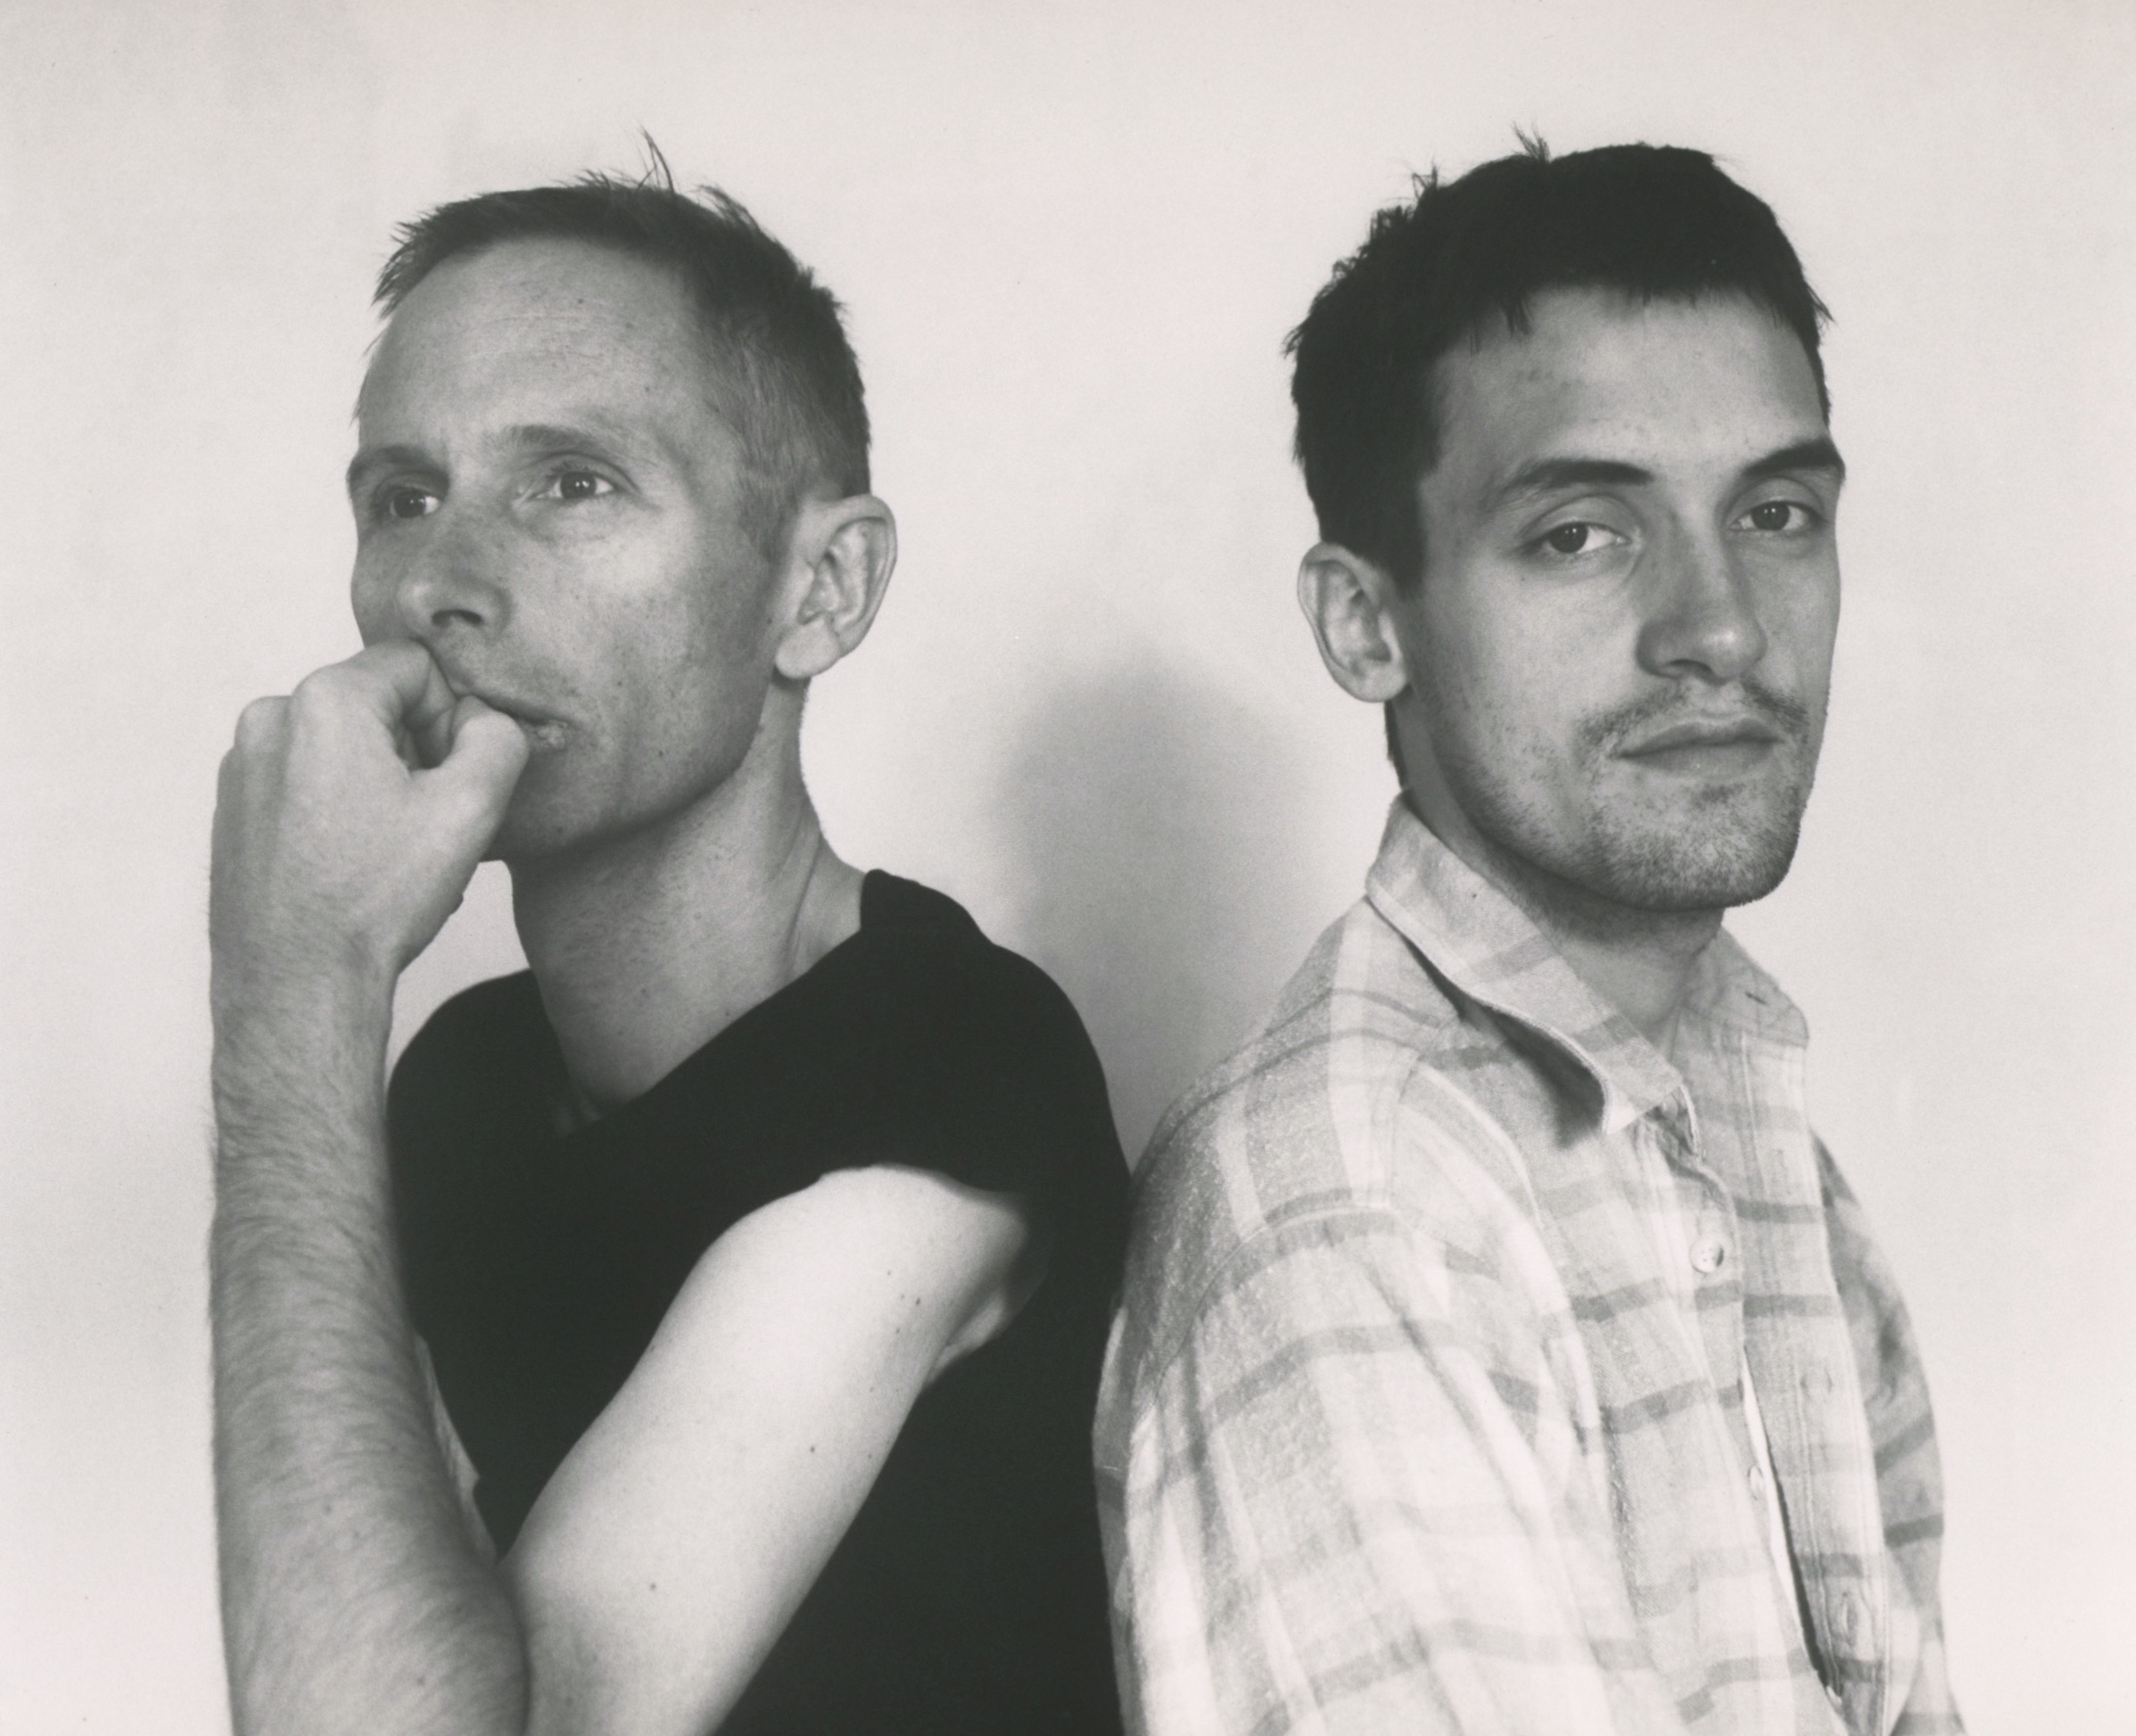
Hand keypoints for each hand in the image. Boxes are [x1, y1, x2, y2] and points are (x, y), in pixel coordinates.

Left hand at [211, 641, 530, 1014]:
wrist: (296, 983)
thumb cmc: (374, 901)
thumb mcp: (470, 808)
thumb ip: (498, 737)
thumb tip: (485, 719)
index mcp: (324, 701)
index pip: (417, 667)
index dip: (453, 720)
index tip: (451, 783)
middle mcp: (270, 719)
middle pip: (377, 706)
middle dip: (415, 754)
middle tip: (427, 826)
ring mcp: (243, 765)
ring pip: (343, 747)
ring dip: (381, 785)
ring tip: (392, 855)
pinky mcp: (234, 807)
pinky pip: (307, 782)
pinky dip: (341, 810)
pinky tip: (356, 867)